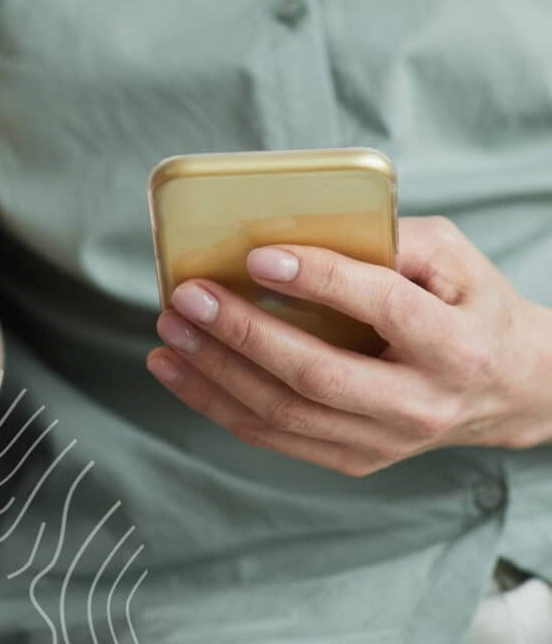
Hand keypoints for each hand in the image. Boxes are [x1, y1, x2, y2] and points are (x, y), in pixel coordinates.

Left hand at [146, 216, 551, 476]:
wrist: (510, 389)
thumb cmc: (472, 307)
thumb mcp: (454, 257)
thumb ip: (392, 236)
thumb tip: (305, 223)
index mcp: (454, 344)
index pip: (381, 308)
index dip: (318, 279)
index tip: (258, 256)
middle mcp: (420, 403)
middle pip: (318, 375)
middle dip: (243, 334)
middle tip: (189, 296)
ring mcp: (385, 440)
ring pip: (285, 414)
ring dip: (215, 374)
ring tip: (170, 332)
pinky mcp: (355, 457)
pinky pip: (276, 437)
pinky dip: (219, 404)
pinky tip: (182, 372)